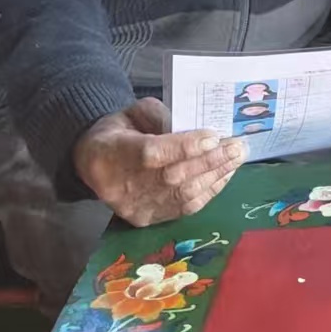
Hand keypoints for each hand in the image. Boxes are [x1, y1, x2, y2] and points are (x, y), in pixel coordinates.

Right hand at [72, 97, 245, 227]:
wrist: (91, 162)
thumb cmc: (118, 131)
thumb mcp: (132, 112)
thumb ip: (161, 116)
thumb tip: (195, 128)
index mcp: (112, 152)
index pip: (151, 154)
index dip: (184, 148)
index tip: (213, 137)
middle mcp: (120, 186)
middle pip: (173, 177)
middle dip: (211, 161)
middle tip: (239, 147)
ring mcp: (133, 207)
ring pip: (182, 196)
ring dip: (216, 176)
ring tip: (237, 159)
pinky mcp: (145, 219)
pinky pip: (184, 209)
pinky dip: (208, 191)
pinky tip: (223, 175)